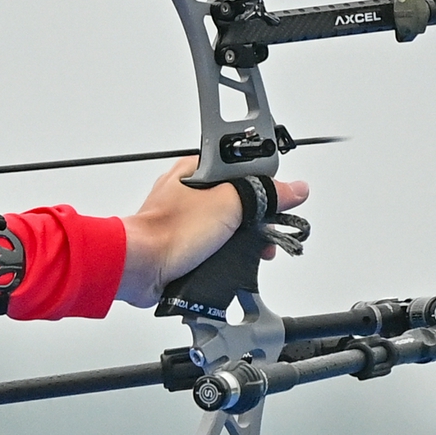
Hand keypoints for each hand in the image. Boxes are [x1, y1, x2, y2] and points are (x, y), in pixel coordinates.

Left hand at [116, 158, 308, 308]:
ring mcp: (186, 219)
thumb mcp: (228, 203)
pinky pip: (216, 244)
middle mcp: (190, 191)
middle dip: (258, 217)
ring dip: (246, 238)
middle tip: (269, 230)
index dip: (265, 182)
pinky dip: (229, 252)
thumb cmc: (168, 232)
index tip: (280, 198)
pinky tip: (234, 260)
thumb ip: (263, 194)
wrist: (140, 267)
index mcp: (196, 170)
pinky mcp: (184, 243)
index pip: (243, 167)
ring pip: (229, 224)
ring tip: (257, 250)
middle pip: (239, 198)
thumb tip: (294, 188)